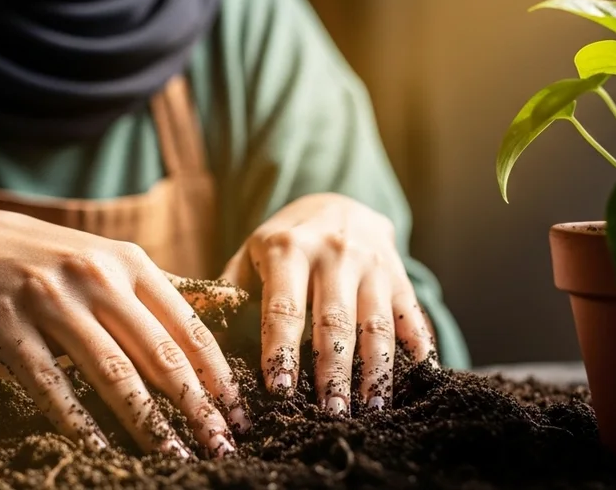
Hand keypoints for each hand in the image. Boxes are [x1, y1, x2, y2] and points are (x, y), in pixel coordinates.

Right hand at [0, 206, 249, 457]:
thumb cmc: (44, 259)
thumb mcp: (105, 258)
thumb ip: (161, 287)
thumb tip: (230, 305)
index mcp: (128, 262)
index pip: (188, 326)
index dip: (219, 374)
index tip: (242, 413)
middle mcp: (95, 276)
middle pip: (158, 353)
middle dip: (196, 406)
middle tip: (221, 446)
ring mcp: (50, 299)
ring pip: (110, 371)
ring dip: (146, 422)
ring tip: (173, 457)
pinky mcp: (8, 325)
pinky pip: (48, 383)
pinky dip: (76, 420)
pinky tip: (99, 450)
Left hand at [221, 193, 436, 414]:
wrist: (338, 201)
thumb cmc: (285, 241)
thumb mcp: (251, 252)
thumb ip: (227, 290)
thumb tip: (197, 333)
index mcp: (288, 250)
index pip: (284, 307)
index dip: (281, 350)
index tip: (279, 391)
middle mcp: (334, 253)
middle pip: (334, 322)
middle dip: (333, 372)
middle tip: (330, 414)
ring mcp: (372, 264)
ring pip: (376, 324)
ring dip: (376, 370)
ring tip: (372, 409)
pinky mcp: (400, 276)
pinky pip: (411, 316)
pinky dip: (419, 349)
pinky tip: (418, 380)